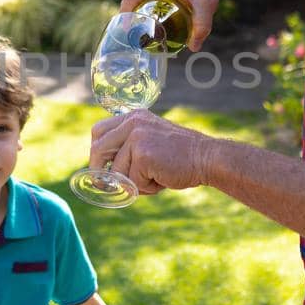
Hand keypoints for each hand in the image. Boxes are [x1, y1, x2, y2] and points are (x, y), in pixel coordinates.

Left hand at [89, 111, 210, 193]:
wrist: (207, 158)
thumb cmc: (180, 158)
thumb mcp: (151, 143)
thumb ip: (129, 150)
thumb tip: (104, 174)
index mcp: (133, 117)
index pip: (99, 131)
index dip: (96, 153)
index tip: (100, 169)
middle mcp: (132, 122)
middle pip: (98, 149)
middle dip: (99, 171)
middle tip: (107, 186)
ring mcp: (136, 137)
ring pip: (116, 171)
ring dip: (133, 183)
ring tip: (155, 178)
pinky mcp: (142, 154)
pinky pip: (131, 181)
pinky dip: (145, 187)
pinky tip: (162, 179)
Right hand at [119, 0, 221, 50]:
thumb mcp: (208, 2)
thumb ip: (203, 24)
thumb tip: (193, 47)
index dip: (125, 12)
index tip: (126, 29)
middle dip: (130, 16)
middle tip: (136, 35)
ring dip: (136, 11)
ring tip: (142, 30)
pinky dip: (142, 6)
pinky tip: (149, 20)